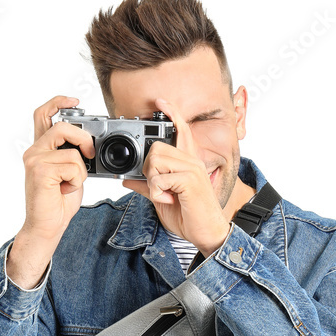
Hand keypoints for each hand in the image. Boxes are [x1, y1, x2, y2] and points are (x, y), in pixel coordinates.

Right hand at [20, 95, 95, 244]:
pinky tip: (65, 190)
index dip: (58, 102)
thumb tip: (89, 143)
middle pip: (62, 127)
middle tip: (91, 154)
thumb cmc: (58, 202)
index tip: (75, 100)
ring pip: (72, 152)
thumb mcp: (70, 172)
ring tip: (70, 184)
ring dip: (80, 171)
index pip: (43, 115)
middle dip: (83, 138)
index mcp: (40, 149)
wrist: (47, 226)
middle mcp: (34, 151)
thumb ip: (73, 154)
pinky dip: (77, 181)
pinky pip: (72, 166)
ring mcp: (35, 160)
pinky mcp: (40, 171)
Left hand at [122, 96, 230, 257]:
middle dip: (149, 169)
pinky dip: (158, 192)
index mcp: (188, 163)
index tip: (160, 101)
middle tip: (158, 187)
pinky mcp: (190, 180)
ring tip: (166, 194)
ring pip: (156, 160)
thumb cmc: (190, 217)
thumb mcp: (162, 200)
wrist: (207, 234)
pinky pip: (160, 178)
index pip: (181, 131)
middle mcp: (192, 161)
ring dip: (153, 181)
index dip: (171, 114)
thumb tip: (128, 180)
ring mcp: (193, 169)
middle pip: (157, 148)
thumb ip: (148, 187)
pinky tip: (170, 200)